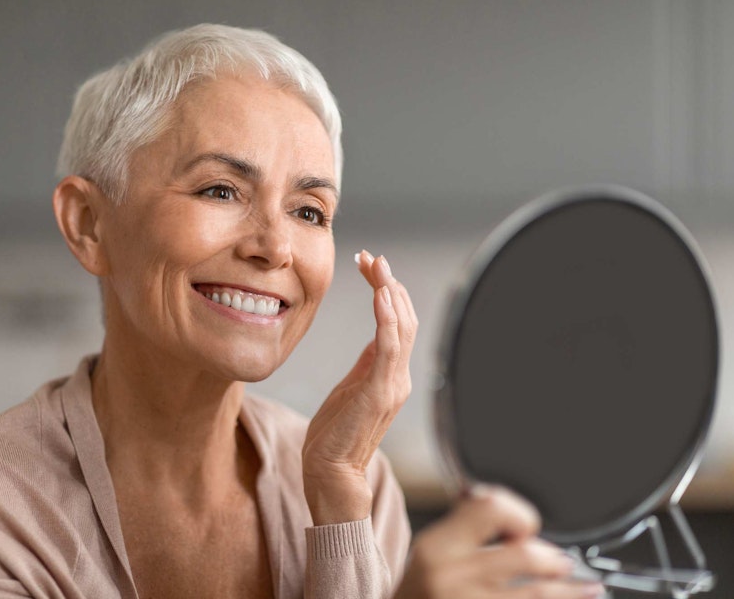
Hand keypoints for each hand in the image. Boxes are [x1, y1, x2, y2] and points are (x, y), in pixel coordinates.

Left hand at [302, 250, 417, 523]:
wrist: (330, 475)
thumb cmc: (335, 437)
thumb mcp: (351, 389)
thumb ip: (366, 364)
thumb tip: (374, 337)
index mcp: (391, 375)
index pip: (397, 323)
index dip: (387, 291)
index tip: (370, 266)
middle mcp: (398, 377)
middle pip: (403, 318)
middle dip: (388, 283)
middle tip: (371, 258)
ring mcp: (392, 385)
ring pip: (401, 327)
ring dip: (389, 292)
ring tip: (377, 266)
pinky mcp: (379, 392)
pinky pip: (389, 348)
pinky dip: (387, 318)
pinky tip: (380, 294)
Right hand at [394, 485, 605, 598]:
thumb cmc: (417, 593)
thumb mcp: (428, 553)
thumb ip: (463, 527)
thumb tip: (502, 505)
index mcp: (437, 546)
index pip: (490, 508)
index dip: (518, 513)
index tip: (527, 525)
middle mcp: (451, 575)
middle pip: (523, 556)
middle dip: (553, 559)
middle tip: (564, 562)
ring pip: (536, 594)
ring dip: (570, 591)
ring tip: (589, 587)